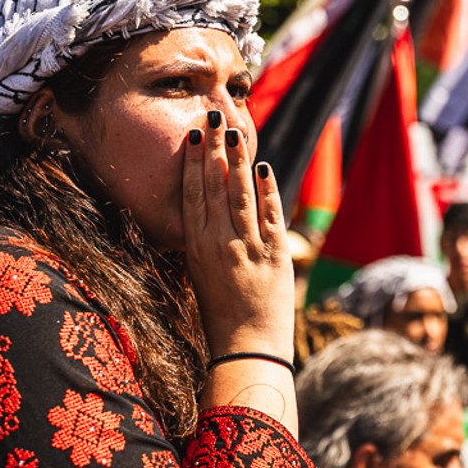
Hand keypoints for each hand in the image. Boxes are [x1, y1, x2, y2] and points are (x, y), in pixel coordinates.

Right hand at [183, 120, 293, 357]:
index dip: (194, 164)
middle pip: (215, 188)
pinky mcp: (275, 258)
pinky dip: (267, 191)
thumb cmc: (221, 316)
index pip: (193, 196)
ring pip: (240, 196)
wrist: (248, 349)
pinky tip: (263, 168)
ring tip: (236, 132)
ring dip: (239, 161)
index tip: (194, 136)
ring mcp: (248, 250)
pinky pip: (270, 217)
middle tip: (213, 117)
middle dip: (215, 150)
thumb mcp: (202, 275)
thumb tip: (208, 209)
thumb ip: (205, 242)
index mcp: (196, 250)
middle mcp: (219, 245)